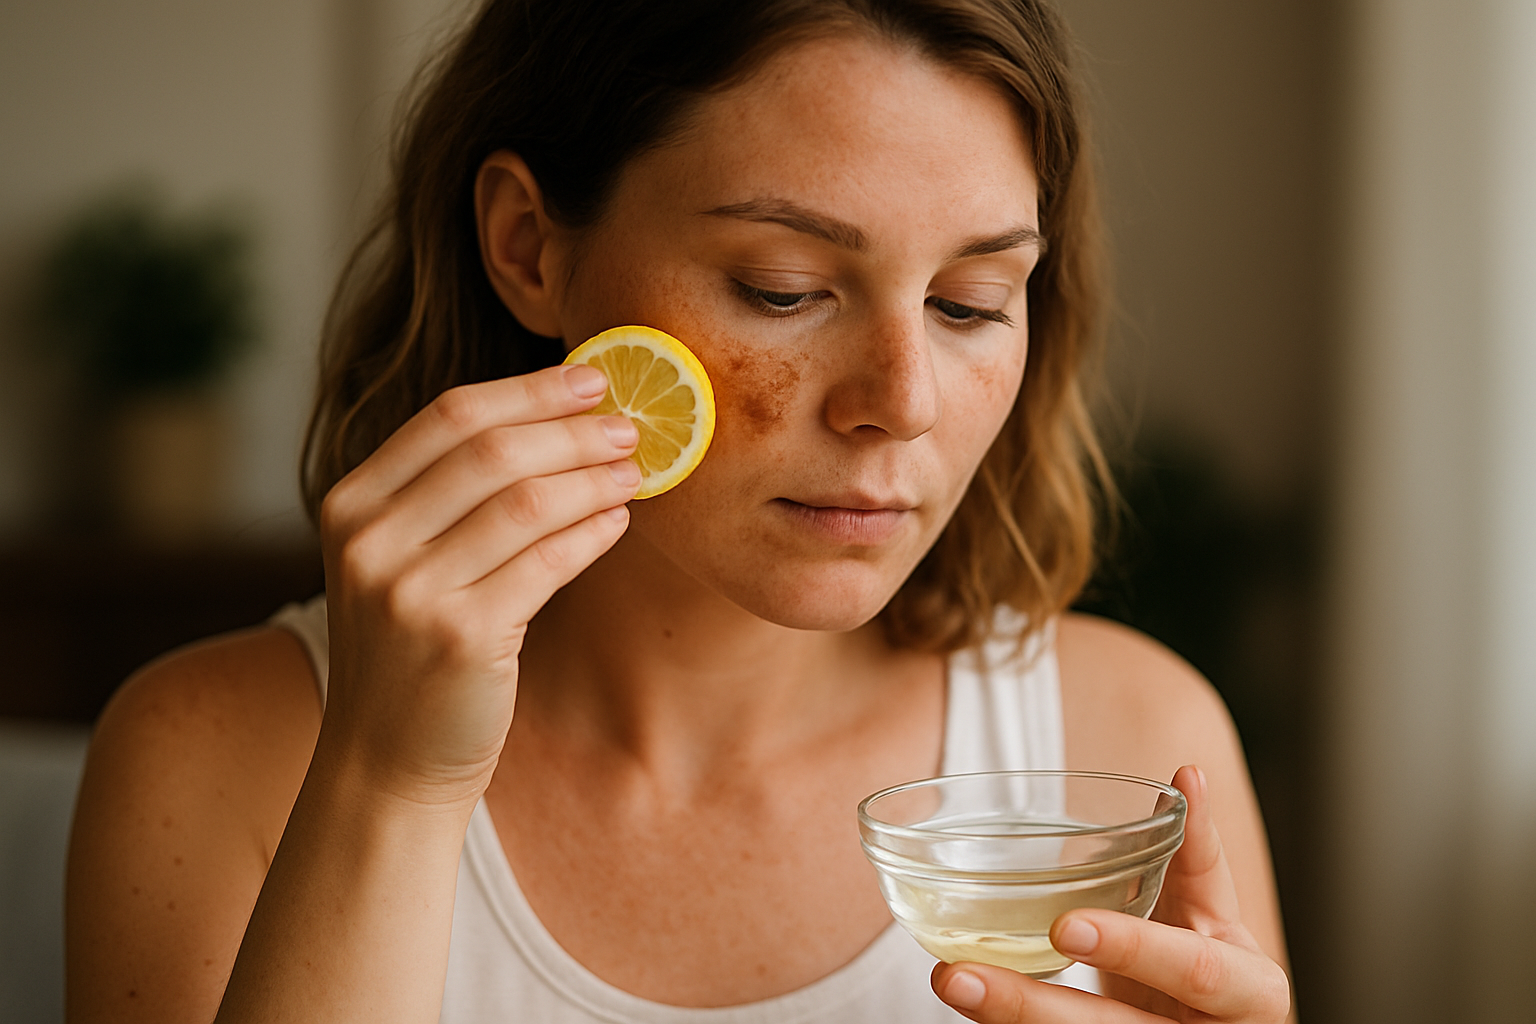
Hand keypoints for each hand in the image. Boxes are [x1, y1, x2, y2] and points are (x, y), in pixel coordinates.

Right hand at [316, 363, 640, 804]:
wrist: (388, 756)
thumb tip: (562, 418)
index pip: (450, 415)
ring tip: (635, 470)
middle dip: (573, 430)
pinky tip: (618, 521)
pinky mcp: (459, 636)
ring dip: (593, 479)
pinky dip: (592, 533)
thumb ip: (453, 494)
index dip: (530, 390)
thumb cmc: (413, 647)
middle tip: (629, 426)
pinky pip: (548, 562)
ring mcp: (409, 590)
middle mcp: (370, 540)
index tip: (592, 379)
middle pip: (492, 449)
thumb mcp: (404, 559)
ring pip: (526, 502)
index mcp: (351, 503)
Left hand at [931, 765, 1290, 1022]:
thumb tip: (1189, 777)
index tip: (1066, 925)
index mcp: (1248, 992)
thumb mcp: (1212, 915)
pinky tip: (969, 999)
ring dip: (1006, 1015)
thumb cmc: (1207, 963)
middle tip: (960, 975)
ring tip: (948, 980)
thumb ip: (1197, 854)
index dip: (1134, 949)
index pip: (1195, 971)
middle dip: (1034, 1004)